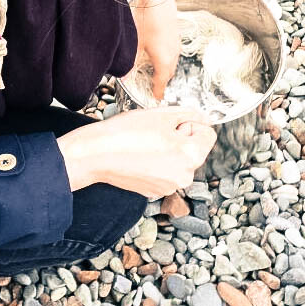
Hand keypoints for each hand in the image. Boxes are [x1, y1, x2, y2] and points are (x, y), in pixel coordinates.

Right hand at [57, 107, 216, 196]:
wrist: (96, 154)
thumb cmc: (126, 133)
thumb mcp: (161, 114)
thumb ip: (189, 113)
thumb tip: (202, 118)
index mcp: (190, 155)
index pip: (208, 133)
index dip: (190, 123)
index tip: (171, 124)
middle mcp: (185, 176)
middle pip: (194, 148)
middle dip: (180, 138)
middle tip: (155, 132)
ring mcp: (170, 187)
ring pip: (179, 160)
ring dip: (168, 150)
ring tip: (144, 144)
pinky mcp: (155, 191)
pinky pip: (166, 171)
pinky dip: (157, 162)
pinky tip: (139, 156)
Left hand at [129, 0, 179, 100]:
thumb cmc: (145, 19)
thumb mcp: (135, 43)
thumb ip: (130, 62)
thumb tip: (124, 76)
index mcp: (164, 61)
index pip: (162, 82)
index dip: (159, 91)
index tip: (157, 98)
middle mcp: (174, 54)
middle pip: (169, 73)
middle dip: (162, 79)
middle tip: (154, 84)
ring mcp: (176, 43)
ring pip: (172, 61)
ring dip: (165, 67)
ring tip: (154, 69)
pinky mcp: (176, 33)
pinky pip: (173, 51)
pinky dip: (167, 55)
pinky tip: (157, 50)